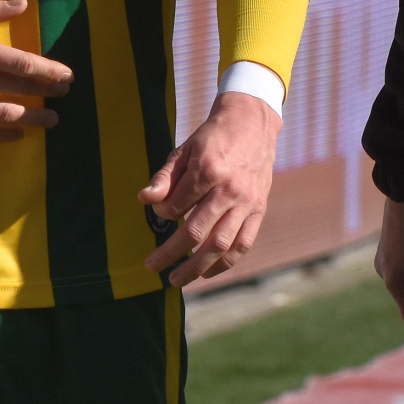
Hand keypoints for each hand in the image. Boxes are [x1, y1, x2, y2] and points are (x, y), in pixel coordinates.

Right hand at [0, 0, 71, 142]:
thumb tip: (23, 3)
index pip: (21, 64)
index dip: (48, 71)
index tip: (67, 76)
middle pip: (17, 89)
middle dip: (45, 92)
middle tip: (64, 94)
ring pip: (2, 114)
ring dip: (30, 118)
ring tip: (50, 120)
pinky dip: (0, 135)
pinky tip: (17, 135)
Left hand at [140, 91, 280, 286]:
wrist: (252, 123)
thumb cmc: (213, 137)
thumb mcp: (184, 149)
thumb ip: (165, 177)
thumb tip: (144, 200)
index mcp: (208, 171)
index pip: (176, 206)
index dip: (162, 213)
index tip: (158, 212)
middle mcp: (229, 190)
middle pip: (195, 232)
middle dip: (170, 253)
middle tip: (151, 266)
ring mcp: (247, 202)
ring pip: (220, 245)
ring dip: (196, 268)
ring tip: (177, 279)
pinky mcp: (259, 210)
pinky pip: (243, 244)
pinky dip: (225, 263)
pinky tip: (207, 273)